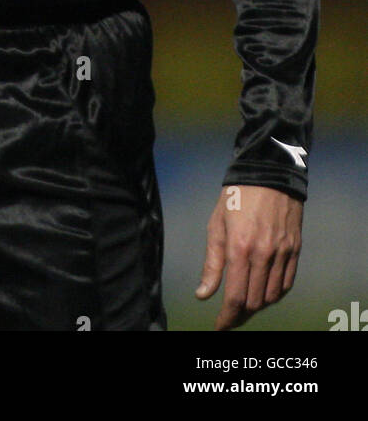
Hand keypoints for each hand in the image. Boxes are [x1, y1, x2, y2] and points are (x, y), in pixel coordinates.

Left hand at [195, 184, 301, 329]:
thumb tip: (203, 294)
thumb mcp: (216, 225)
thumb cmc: (236, 196)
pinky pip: (286, 283)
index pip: (236, 297)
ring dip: (257, 305)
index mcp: (240, 248)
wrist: (269, 173)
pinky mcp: (295, 250)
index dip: (227, 317)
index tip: (220, 326)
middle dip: (240, 314)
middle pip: (255, 301)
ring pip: (271, 296)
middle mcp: (264, 255)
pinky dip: (274, 294)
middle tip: (229, 316)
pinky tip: (263, 292)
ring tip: (244, 304)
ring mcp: (282, 253)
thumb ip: (211, 263)